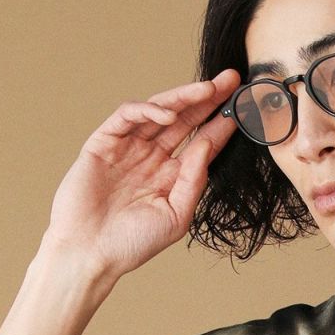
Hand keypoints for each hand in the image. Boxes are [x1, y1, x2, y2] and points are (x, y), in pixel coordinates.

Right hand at [42, 69, 242, 281]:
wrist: (90, 254)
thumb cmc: (132, 243)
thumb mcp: (176, 215)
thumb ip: (193, 181)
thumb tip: (207, 144)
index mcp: (170, 177)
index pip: (201, 143)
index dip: (221, 125)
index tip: (243, 108)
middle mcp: (151, 158)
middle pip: (185, 120)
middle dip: (207, 99)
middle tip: (231, 80)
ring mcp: (127, 148)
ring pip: (159, 111)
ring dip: (183, 98)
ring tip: (207, 89)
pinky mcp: (103, 142)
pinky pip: (128, 116)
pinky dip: (148, 110)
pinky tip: (168, 113)